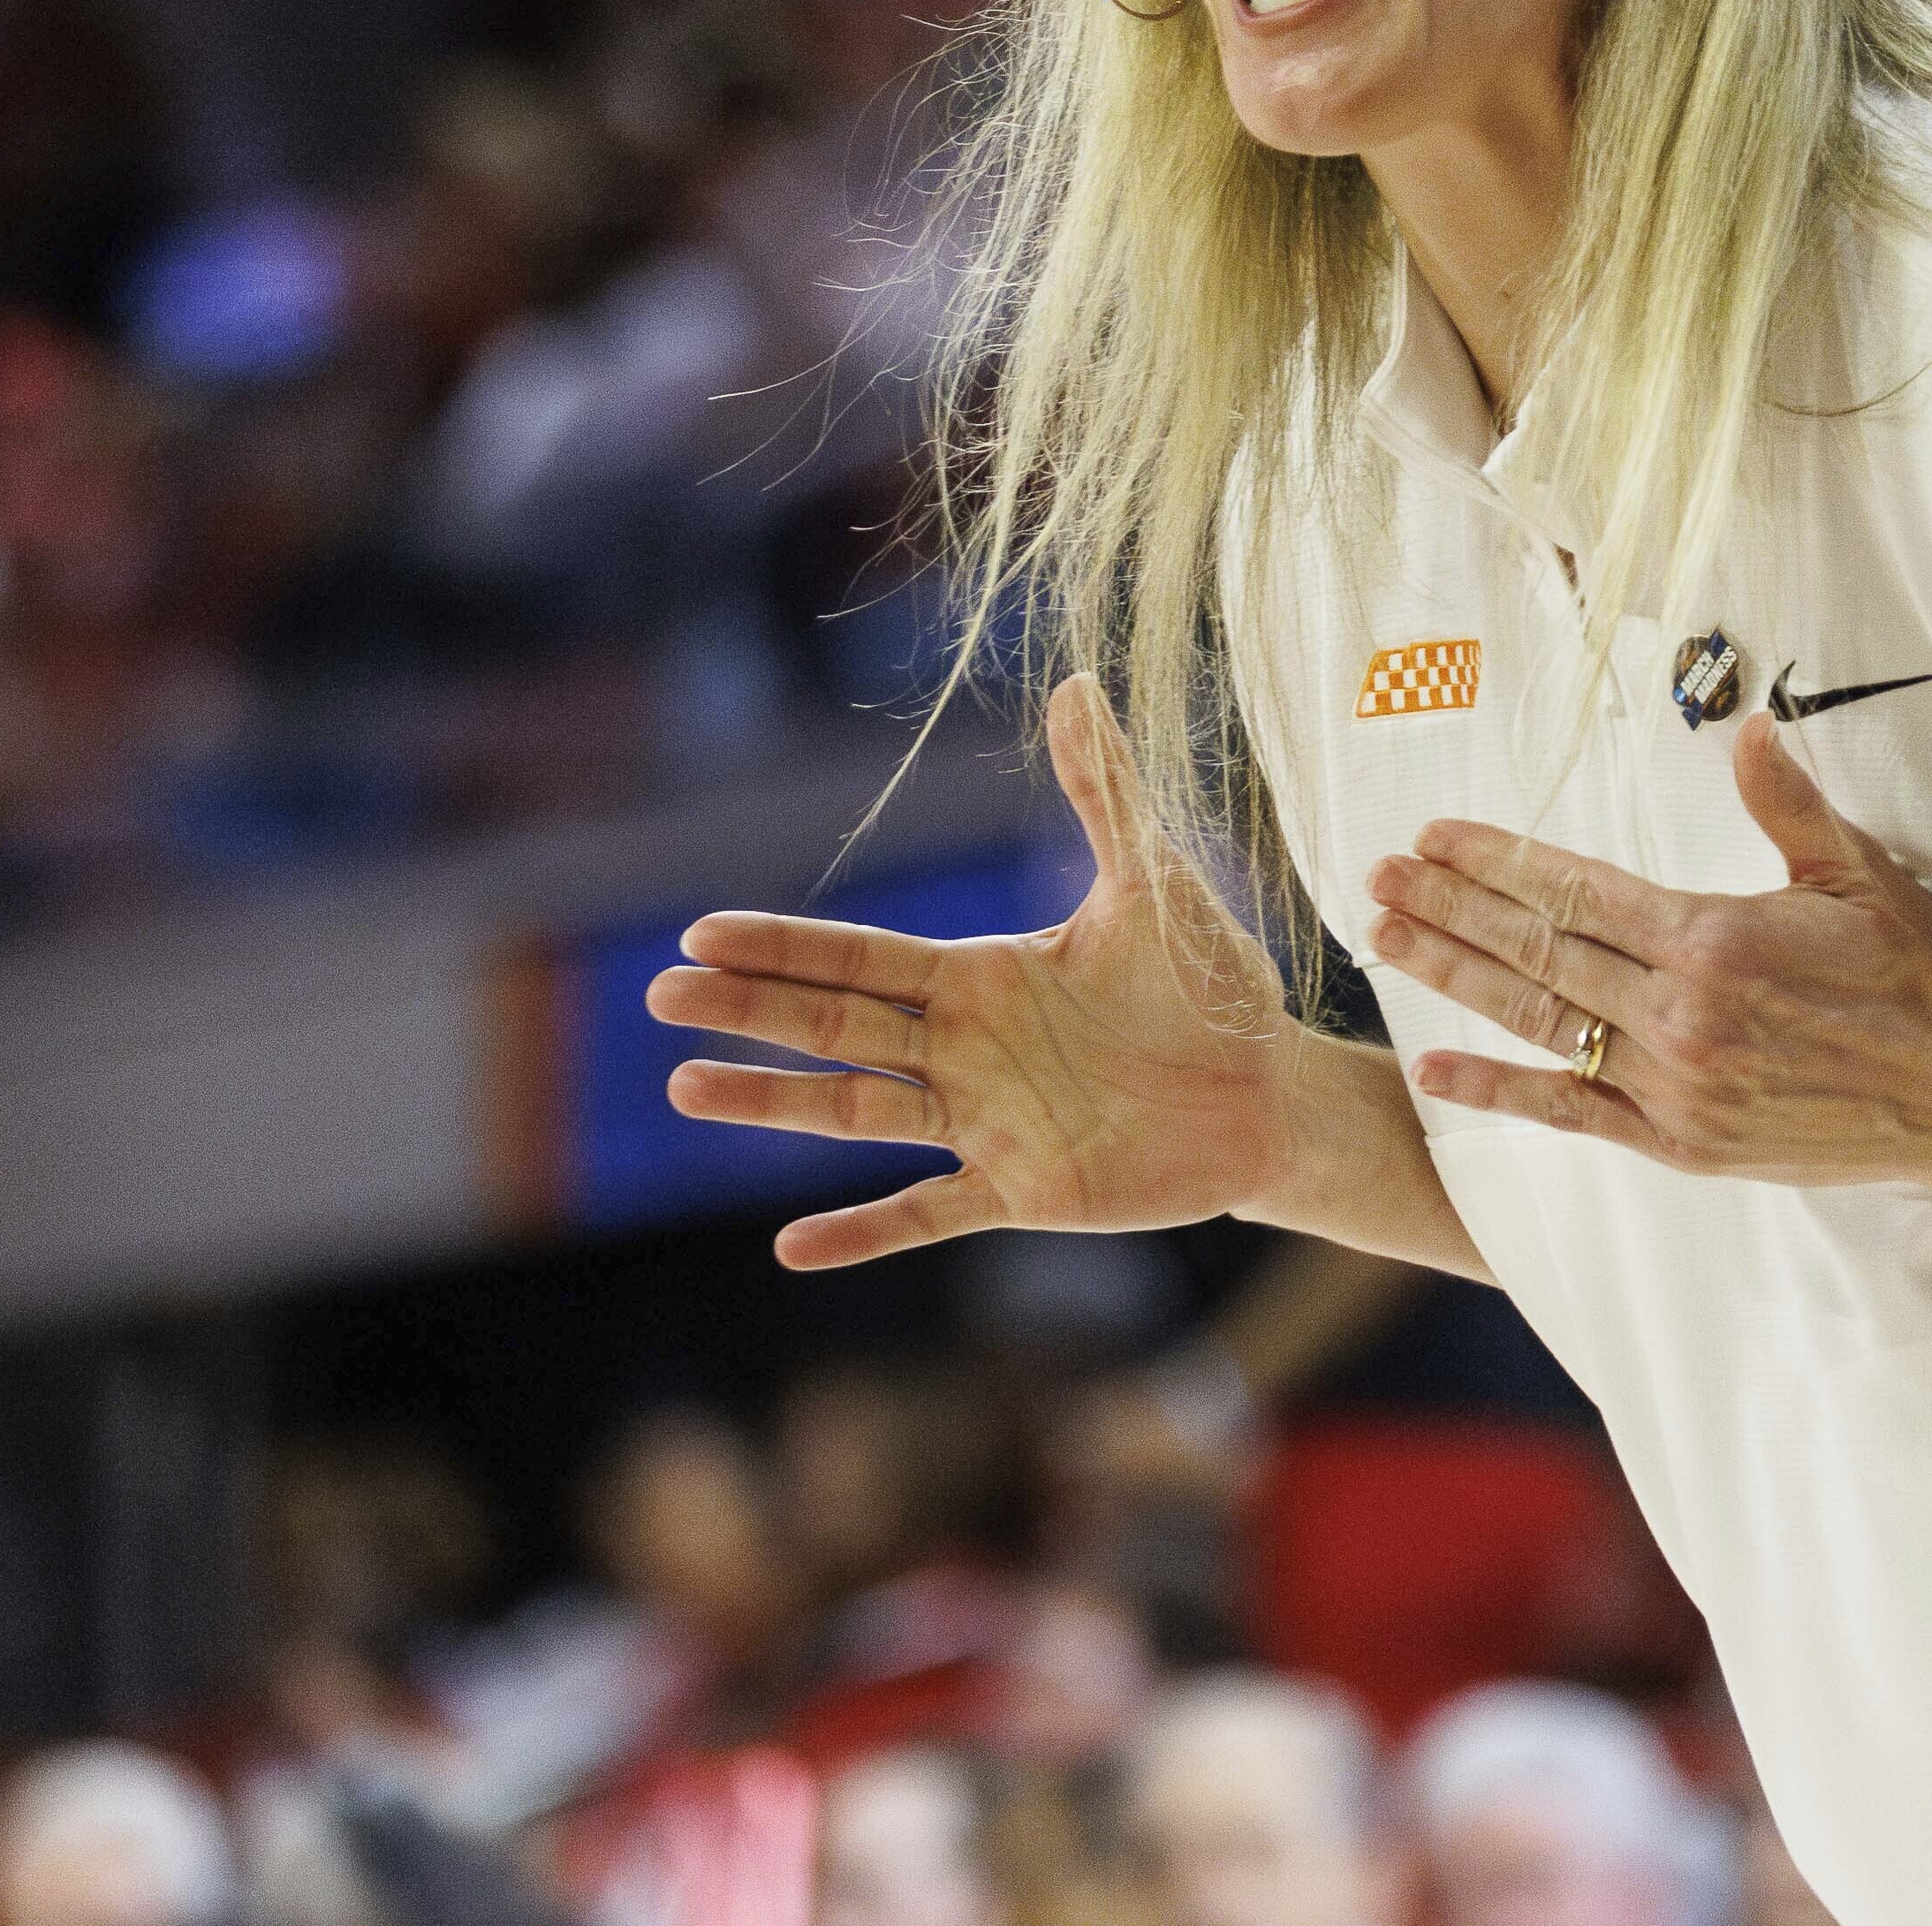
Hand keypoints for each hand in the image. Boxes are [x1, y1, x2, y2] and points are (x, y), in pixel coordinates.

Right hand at [651, 678, 1313, 1269]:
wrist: (1271, 1090)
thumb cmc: (1212, 985)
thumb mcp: (1155, 884)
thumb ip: (1105, 792)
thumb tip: (1079, 682)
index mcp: (982, 976)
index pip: (861, 957)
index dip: (783, 946)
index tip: (701, 933)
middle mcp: (965, 1048)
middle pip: (835, 1025)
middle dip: (750, 1010)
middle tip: (660, 996)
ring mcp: (984, 1123)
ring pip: (858, 1111)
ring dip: (775, 1103)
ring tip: (687, 1088)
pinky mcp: (1022, 1190)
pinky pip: (929, 1213)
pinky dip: (866, 1232)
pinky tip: (793, 1249)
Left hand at [1372, 710, 1931, 1202]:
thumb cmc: (1918, 979)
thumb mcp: (1858, 877)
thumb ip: (1789, 805)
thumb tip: (1749, 729)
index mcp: (1716, 938)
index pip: (1578, 890)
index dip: (1498, 861)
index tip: (1436, 837)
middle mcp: (1681, 1014)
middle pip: (1540, 949)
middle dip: (1451, 909)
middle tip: (1380, 876)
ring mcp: (1675, 1085)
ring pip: (1541, 1023)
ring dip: (1457, 979)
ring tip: (1388, 941)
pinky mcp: (1681, 1143)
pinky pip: (1573, 1115)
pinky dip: (1500, 1092)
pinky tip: (1437, 1069)